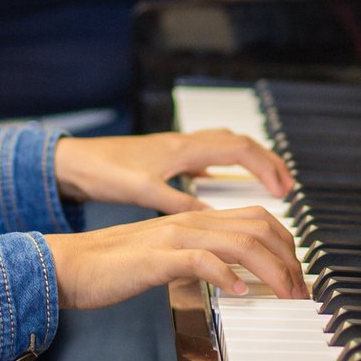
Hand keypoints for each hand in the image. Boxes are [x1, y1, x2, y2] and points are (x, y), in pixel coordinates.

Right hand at [46, 207, 304, 307]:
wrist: (68, 264)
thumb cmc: (113, 266)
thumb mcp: (165, 256)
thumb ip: (198, 259)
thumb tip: (231, 278)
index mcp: (193, 219)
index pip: (256, 217)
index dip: (285, 244)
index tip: (296, 273)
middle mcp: (189, 222)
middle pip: (258, 226)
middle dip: (289, 259)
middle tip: (300, 291)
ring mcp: (173, 238)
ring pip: (239, 242)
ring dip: (270, 271)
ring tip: (284, 295)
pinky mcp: (156, 259)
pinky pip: (200, 261)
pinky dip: (226, 277)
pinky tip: (238, 295)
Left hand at [54, 128, 294, 214]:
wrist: (74, 161)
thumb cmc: (104, 173)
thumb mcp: (143, 192)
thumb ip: (181, 204)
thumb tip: (216, 218)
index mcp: (183, 149)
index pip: (238, 149)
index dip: (265, 167)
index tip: (283, 189)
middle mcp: (183, 143)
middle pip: (238, 143)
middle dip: (267, 162)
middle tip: (286, 187)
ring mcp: (176, 147)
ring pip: (224, 144)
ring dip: (249, 161)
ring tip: (265, 183)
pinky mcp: (166, 156)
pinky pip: (207, 154)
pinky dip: (225, 165)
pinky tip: (223, 183)